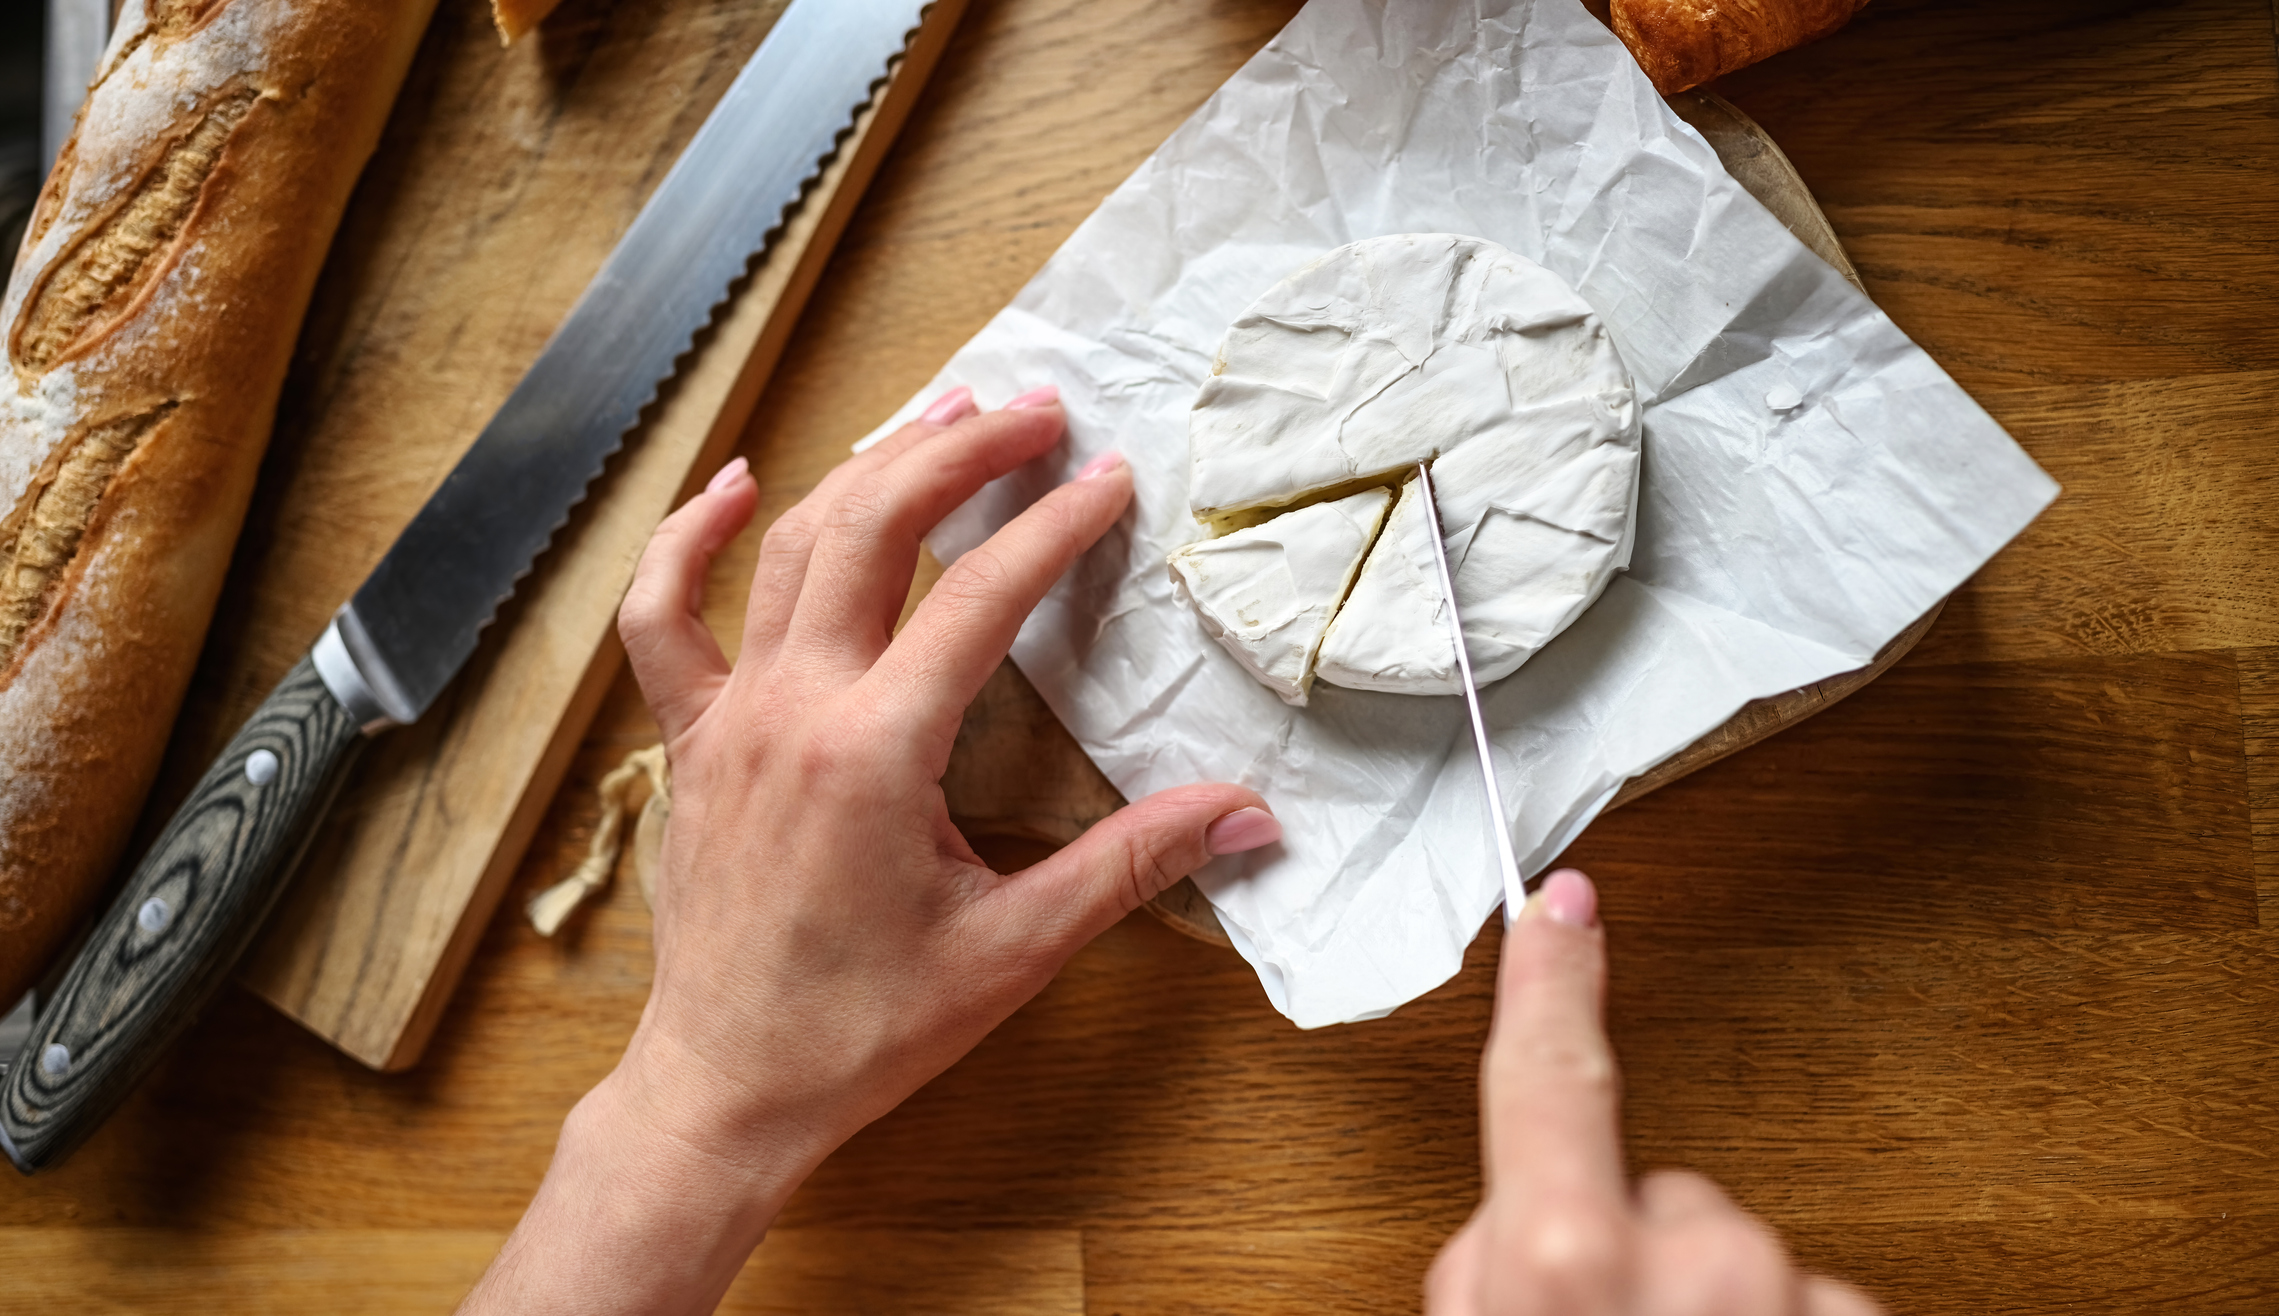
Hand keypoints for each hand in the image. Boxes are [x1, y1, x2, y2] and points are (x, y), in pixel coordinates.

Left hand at [463, 386, 1277, 1313]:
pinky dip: (691, 538)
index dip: (1054, 525)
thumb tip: (1248, 816)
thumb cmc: (863, 1030)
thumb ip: (1131, 865)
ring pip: (789, 546)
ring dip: (867, 466)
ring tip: (942, 411)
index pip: (980, 597)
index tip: (1108, 476)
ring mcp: (730, 715)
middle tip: (1036, 408)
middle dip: (961, 452)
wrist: (727, 1088)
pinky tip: (733, 482)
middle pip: (874, 527)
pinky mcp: (691, 738)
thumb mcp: (1014, 948)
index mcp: (875, 752)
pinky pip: (666, 615)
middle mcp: (793, 708)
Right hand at [1428, 870, 1880, 1315]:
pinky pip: (1805, 1301)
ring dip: (1709, 1307)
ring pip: (1736, 1256)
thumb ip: (1493, 1261)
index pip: (1549, 1077)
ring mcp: (1790, 1296)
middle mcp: (1693, 1266)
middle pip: (1659, 1194)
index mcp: (1570, 1262)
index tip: (1565, 906)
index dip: (1551, 982)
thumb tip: (1517, 1221)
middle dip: (1632, 1247)